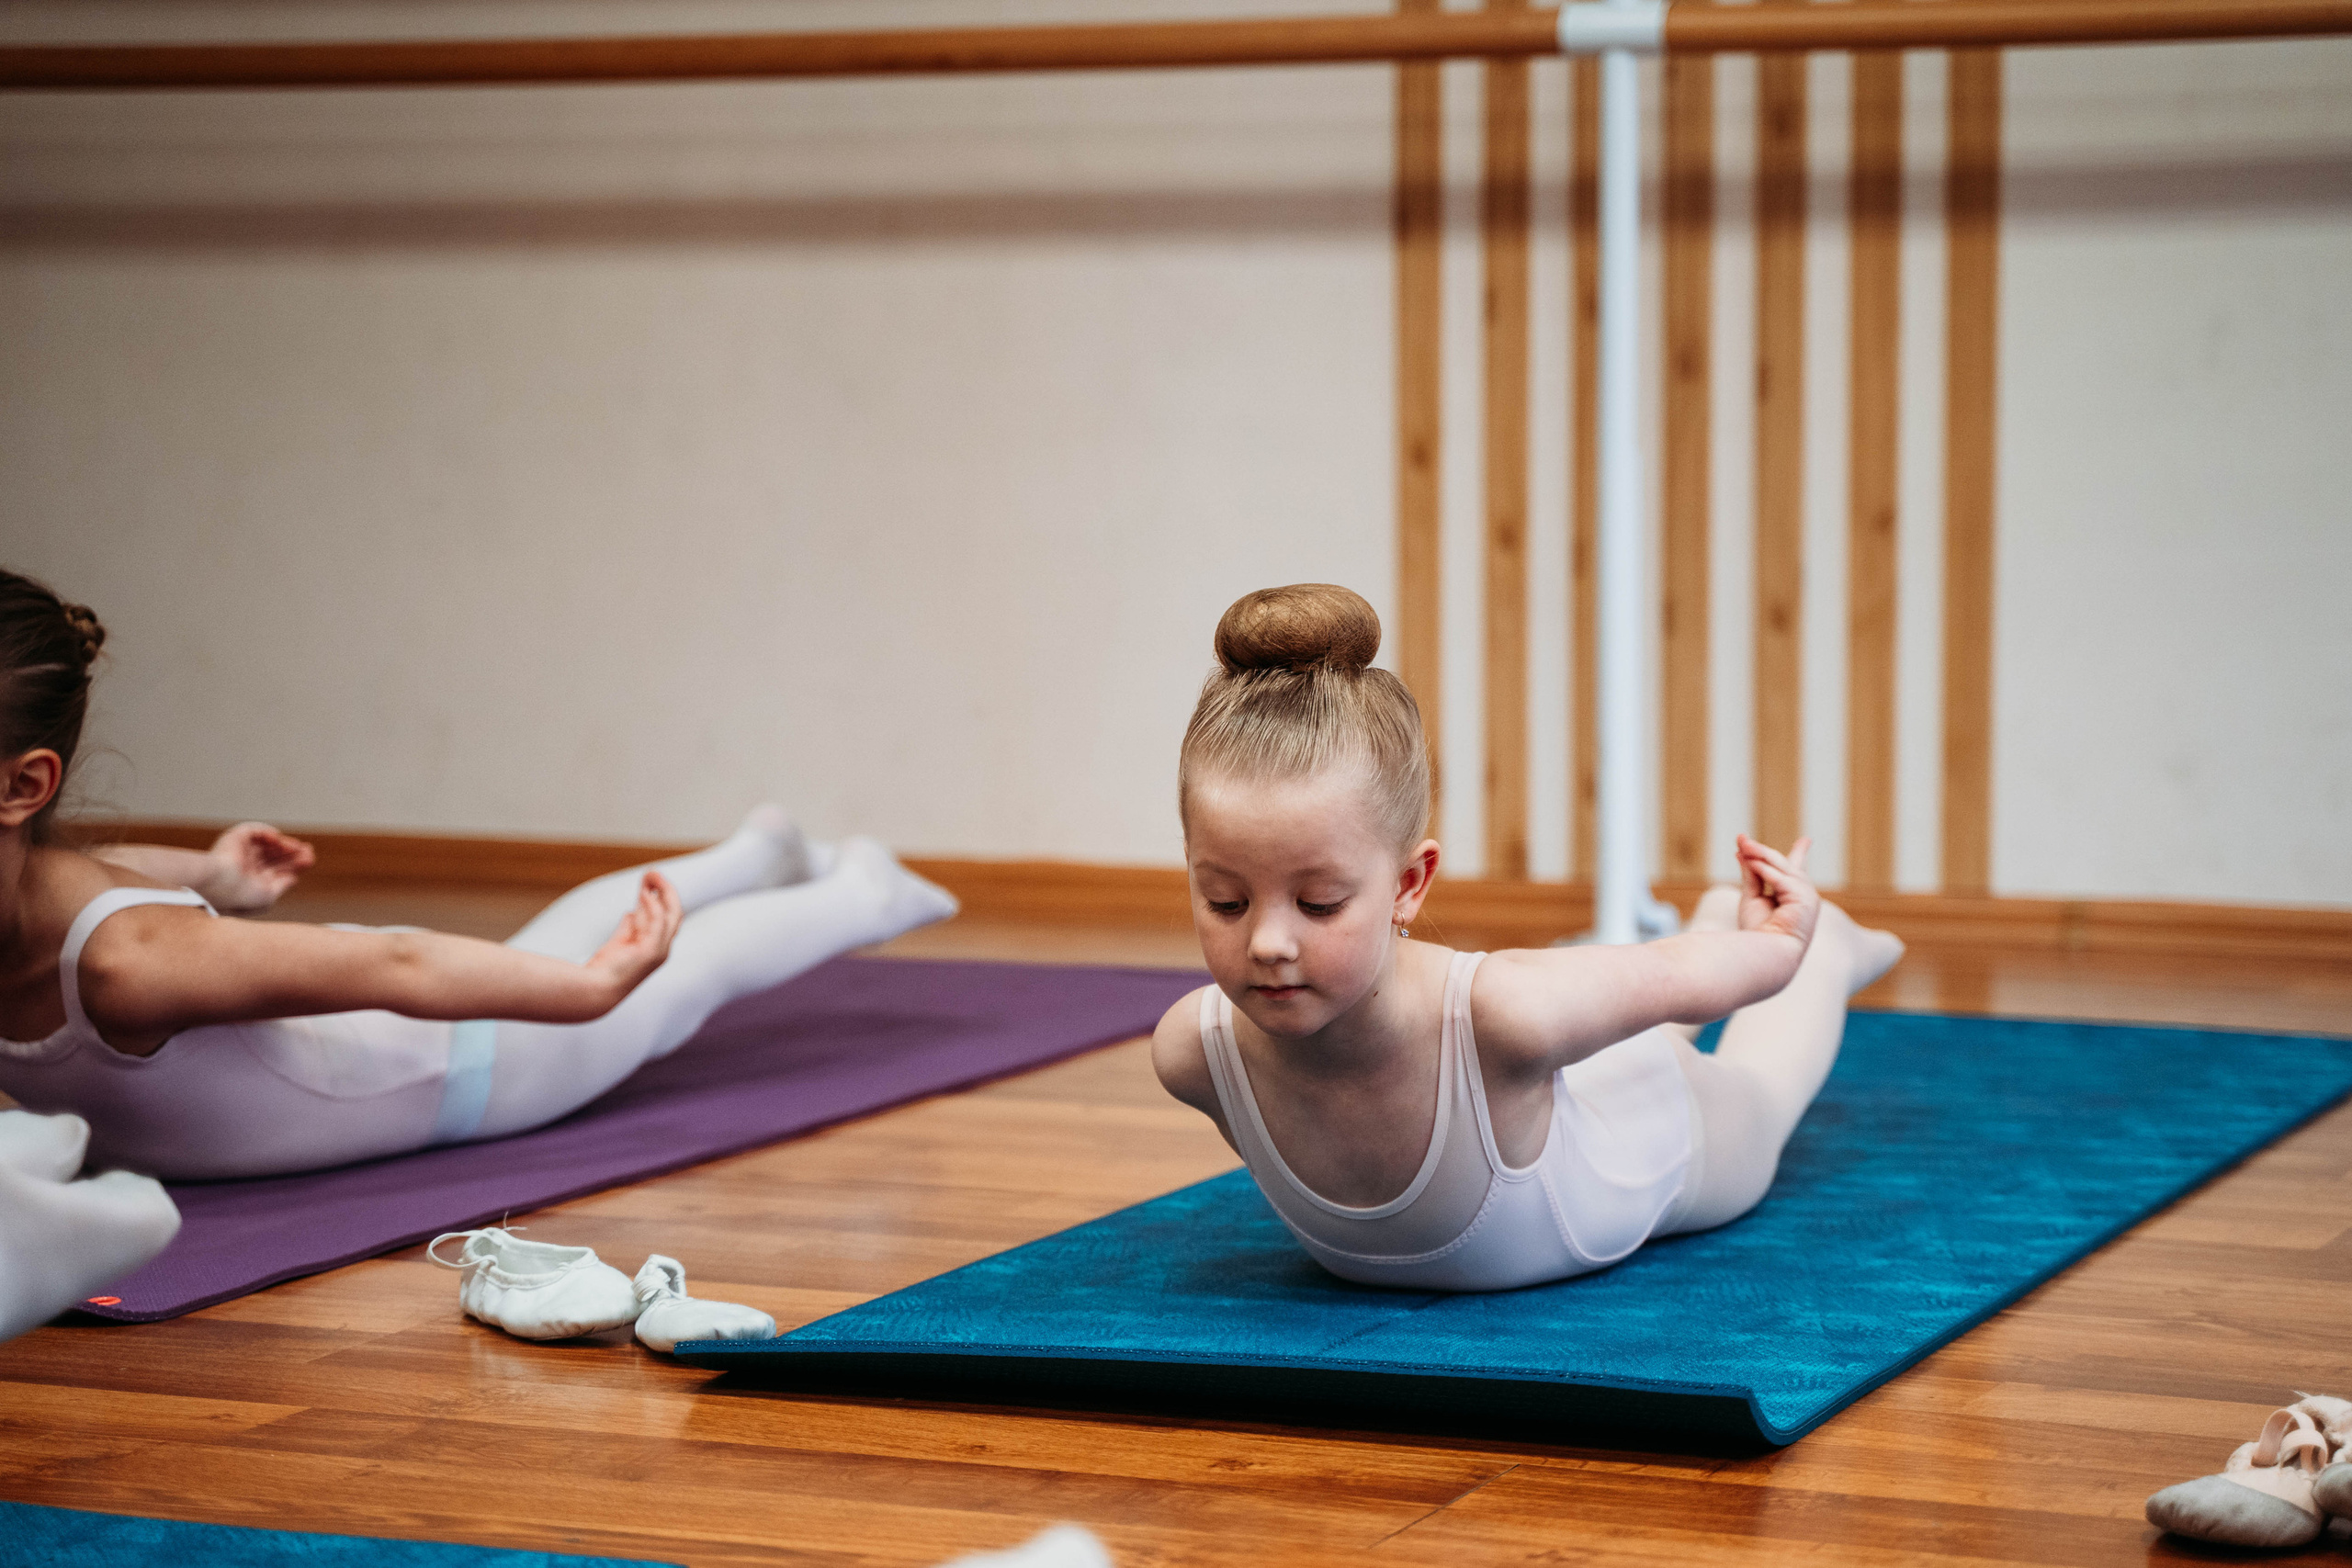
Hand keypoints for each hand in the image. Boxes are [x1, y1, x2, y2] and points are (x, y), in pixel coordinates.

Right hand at [204, 822, 315, 911]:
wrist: (218, 884)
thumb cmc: (240, 895)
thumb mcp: (267, 896)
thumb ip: (281, 885)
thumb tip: (294, 878)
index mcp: (251, 882)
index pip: (276, 870)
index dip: (294, 865)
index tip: (309, 861)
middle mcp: (245, 866)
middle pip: (275, 857)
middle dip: (293, 854)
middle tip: (309, 852)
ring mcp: (240, 852)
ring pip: (268, 844)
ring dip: (285, 844)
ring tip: (298, 848)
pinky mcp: (235, 838)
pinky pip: (256, 832)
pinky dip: (269, 834)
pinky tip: (279, 840)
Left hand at [582, 872, 682, 1003]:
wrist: (596, 990)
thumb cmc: (603, 971)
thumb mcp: (618, 943)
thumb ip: (628, 928)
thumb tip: (632, 912)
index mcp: (655, 948)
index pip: (665, 919)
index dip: (659, 899)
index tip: (647, 883)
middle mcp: (662, 949)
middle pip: (675, 914)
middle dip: (666, 891)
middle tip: (653, 873)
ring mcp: (660, 951)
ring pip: (671, 914)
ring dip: (663, 891)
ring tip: (651, 875)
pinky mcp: (652, 952)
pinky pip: (658, 922)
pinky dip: (653, 905)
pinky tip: (644, 893)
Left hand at [1735, 834, 1818, 948]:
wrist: (1766, 955)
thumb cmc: (1758, 933)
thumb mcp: (1752, 897)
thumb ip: (1750, 874)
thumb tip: (1741, 851)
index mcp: (1792, 896)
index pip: (1796, 870)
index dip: (1800, 853)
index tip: (1806, 840)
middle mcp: (1803, 895)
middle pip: (1784, 865)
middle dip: (1761, 852)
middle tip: (1742, 839)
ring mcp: (1806, 896)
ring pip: (1782, 867)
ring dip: (1760, 855)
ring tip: (1743, 845)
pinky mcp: (1805, 898)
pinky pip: (1781, 879)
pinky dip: (1765, 871)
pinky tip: (1752, 863)